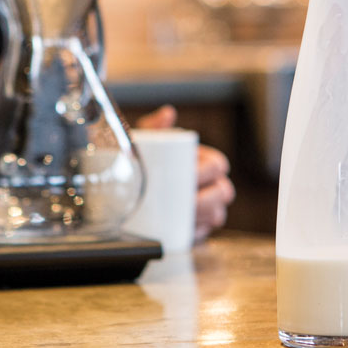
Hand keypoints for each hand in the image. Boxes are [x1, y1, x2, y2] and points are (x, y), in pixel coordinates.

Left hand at [134, 105, 235, 243]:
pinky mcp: (193, 227)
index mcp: (203, 161)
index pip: (219, 165)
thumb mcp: (146, 141)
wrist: (123, 188)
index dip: (210, 171)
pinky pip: (204, 233)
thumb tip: (168, 114)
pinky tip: (187, 230)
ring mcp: (203, 207)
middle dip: (209, 196)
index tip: (191, 173)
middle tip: (188, 198)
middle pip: (224, 191)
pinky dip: (197, 233)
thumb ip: (155, 125)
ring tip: (186, 214)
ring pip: (217, 214)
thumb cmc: (142, 161)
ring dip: (205, 215)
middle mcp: (209, 184)